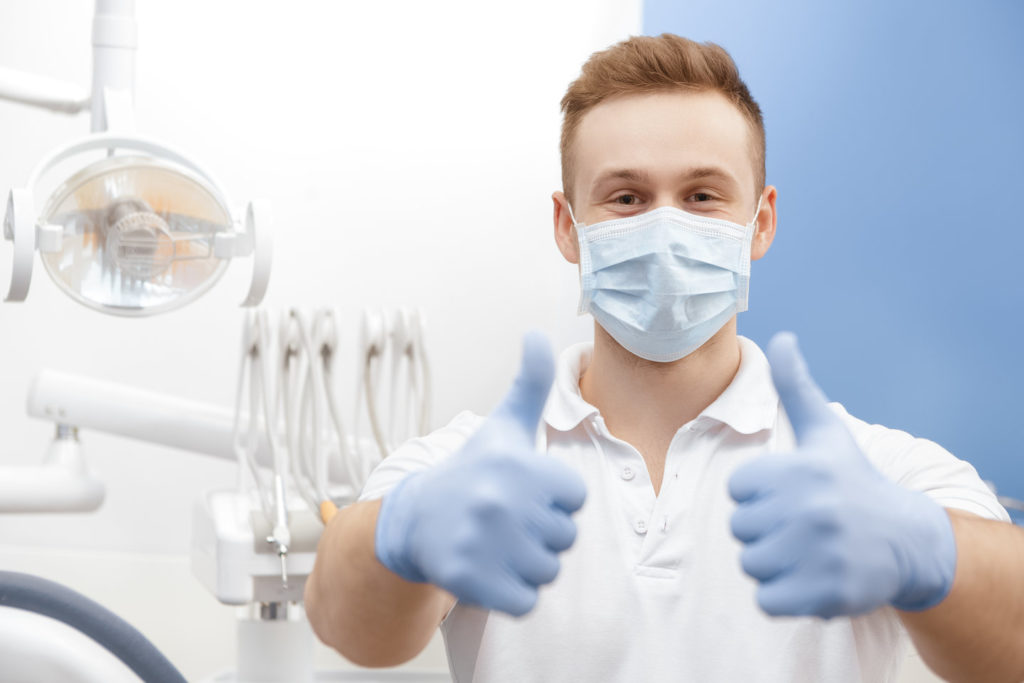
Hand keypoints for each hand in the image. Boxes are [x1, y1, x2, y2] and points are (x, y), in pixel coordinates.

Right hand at [375, 331, 586, 614]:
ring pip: (548, 572)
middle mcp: (499, 503)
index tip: (521, 490)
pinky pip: (526, 602)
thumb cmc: (469, 472)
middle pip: (565, 538)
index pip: (575, 498)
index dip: (551, 498)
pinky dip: (511, 593)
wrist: (414, 520)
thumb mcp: (503, 426)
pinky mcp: (470, 582)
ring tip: (496, 543)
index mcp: (517, 465)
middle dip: (540, 533)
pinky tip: (487, 567)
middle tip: (505, 519)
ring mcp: (483, 544)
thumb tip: (538, 331)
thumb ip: (530, 383)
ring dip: (526, 564)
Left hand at [728, 332, 955, 617]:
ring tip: (809, 549)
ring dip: (774, 562)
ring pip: (751, 564)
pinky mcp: (823, 595)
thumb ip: (796, 385)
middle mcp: (809, 511)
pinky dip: (783, 595)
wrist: (905, 540)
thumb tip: (781, 337)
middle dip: (766, 529)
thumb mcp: (825, 430)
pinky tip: (812, 576)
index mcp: (800, 470)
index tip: (794, 492)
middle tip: (804, 524)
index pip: (737, 489)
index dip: (761, 493)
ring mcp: (817, 556)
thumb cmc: (853, 480)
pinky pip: (766, 600)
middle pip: (740, 528)